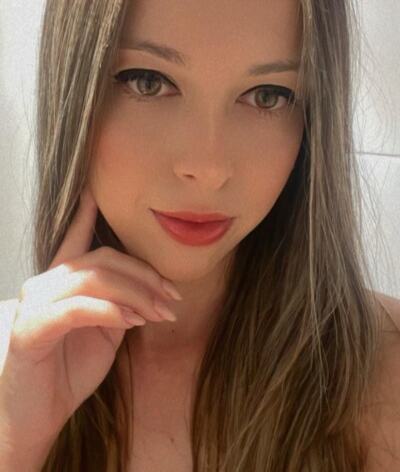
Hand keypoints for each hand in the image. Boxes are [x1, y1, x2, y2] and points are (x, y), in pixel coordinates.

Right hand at [0, 185, 181, 455]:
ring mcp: (35, 304)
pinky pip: (78, 308)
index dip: (88, 213)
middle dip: (145, 276)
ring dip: (136, 294)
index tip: (98, 190)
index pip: (77, 238)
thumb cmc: (68, 372)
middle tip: (172, 298)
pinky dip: (111, 310)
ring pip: (94, 279)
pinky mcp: (31, 329)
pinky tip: (131, 321)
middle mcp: (45, 284)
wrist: (37, 418)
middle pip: (103, 260)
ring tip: (160, 313)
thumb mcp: (104, 333)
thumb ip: (119, 304)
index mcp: (61, 282)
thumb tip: (148, 289)